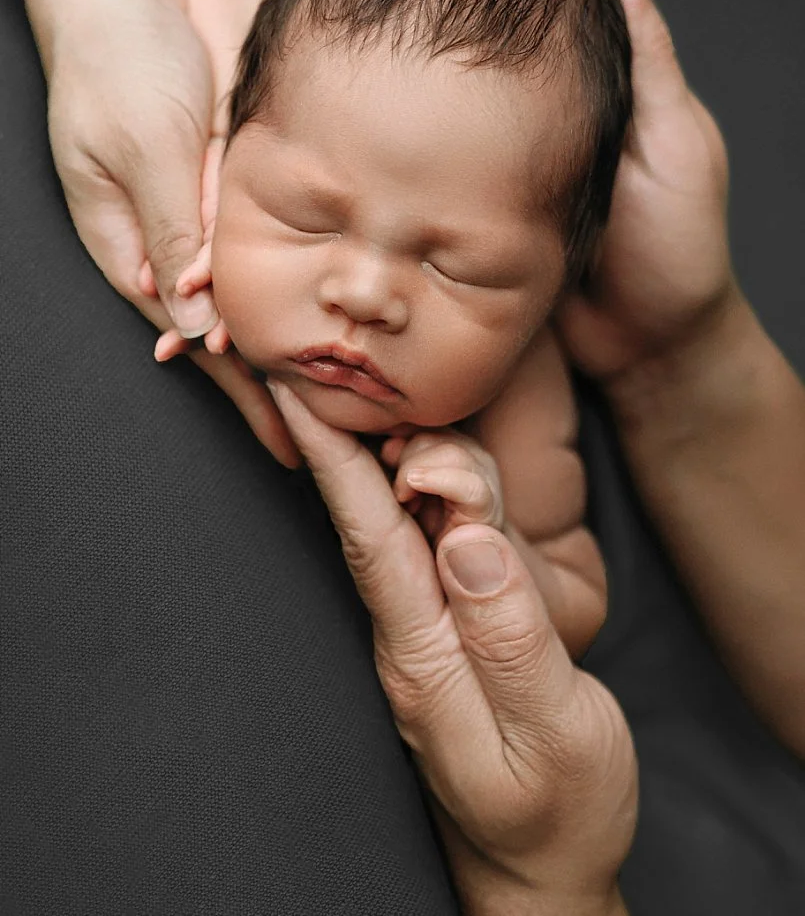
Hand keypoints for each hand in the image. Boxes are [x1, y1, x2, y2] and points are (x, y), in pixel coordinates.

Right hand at [10, 0, 297, 465]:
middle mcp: (157, 242)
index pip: (193, 338)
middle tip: (312, 444)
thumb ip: (174, 232)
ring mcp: (179, 217)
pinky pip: (237, 252)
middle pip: (215, 331)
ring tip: (314, 399)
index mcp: (131, 245)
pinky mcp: (200, 187)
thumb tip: (195, 323)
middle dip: (260, 389)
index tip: (286, 438)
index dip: (243, 390)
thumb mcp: (150, 149)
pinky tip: (295, 316)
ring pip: (232, 296)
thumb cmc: (125, 65)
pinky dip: (266, 290)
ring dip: (269, 348)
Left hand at [270, 380, 636, 915]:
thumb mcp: (554, 731)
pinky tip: (457, 482)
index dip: (332, 461)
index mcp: (423, 655)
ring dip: (441, 473)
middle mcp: (413, 633)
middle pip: (392, 513)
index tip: (297, 392)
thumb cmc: (554, 812)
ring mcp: (432, 630)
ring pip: (422, 521)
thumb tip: (472, 540)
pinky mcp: (456, 630)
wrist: (541, 870)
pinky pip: (445, 545)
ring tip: (462, 473)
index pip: (367, 538)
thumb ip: (513, 636)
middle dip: (412, 452)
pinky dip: (452, 499)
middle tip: (434, 439)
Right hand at [354, 0, 736, 387]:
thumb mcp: (670, 144)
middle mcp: (538, 102)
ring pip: (443, 76)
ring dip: (396, 30)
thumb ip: (643, 54)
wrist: (647, 350)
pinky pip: (429, 145)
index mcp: (596, 73)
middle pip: (476, 18)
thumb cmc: (676, 250)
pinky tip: (348, 85)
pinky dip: (391, 113)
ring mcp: (498, 149)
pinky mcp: (470, 197)